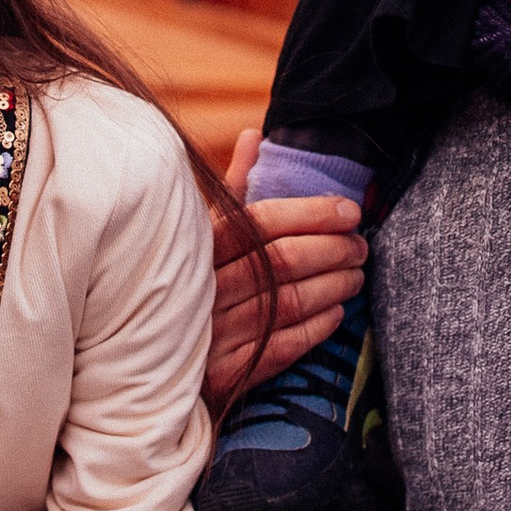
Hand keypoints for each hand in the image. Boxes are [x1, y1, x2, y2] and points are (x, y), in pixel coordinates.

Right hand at [207, 128, 366, 411]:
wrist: (150, 360)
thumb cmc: (186, 280)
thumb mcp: (201, 230)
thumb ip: (233, 186)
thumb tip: (255, 135)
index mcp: (197, 247)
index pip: (262, 221)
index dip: (312, 213)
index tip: (349, 211)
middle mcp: (201, 290)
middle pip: (282, 262)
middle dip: (332, 250)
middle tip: (360, 245)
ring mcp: (212, 335)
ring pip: (288, 303)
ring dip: (333, 286)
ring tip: (356, 275)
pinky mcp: (225, 375)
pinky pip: (282, 348)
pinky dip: (316, 329)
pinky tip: (337, 314)